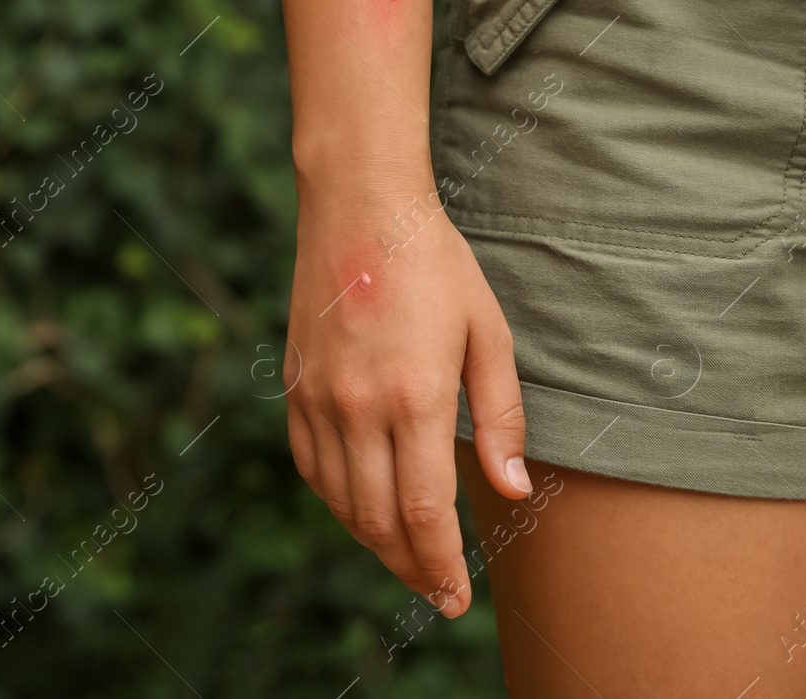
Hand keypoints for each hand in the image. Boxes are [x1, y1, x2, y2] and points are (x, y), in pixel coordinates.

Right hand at [284, 196, 528, 616]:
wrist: (358, 208)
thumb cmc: (434, 264)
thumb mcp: (488, 334)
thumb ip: (500, 418)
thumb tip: (510, 490)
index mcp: (414, 396)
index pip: (425, 511)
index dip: (441, 565)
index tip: (456, 598)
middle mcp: (358, 406)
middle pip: (378, 518)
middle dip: (410, 567)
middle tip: (438, 592)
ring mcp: (319, 397)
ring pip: (339, 499)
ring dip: (373, 540)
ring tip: (406, 558)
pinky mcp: (295, 385)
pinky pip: (310, 464)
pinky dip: (335, 500)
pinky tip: (360, 507)